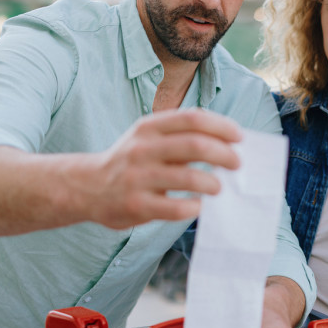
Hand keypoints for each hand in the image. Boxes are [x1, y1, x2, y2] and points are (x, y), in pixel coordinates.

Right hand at [89, 109, 241, 229]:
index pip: (193, 118)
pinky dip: (194, 208)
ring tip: (218, 188)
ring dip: (212, 183)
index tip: (239, 137)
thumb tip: (227, 141)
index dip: (221, 126)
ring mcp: (138, 178)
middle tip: (237, 164)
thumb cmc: (130, 161)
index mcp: (148, 127)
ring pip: (188, 177)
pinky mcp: (136, 205)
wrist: (87, 187)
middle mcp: (142, 149)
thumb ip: (180, 135)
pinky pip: (175, 208)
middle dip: (224, 154)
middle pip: (195, 145)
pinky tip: (198, 207)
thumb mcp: (147, 137)